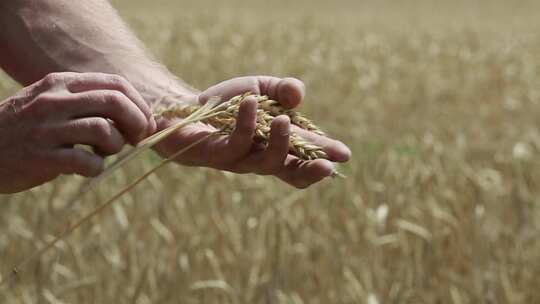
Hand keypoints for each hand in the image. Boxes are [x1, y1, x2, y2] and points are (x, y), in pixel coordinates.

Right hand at [0, 72, 155, 192]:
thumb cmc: (26, 128)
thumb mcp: (51, 102)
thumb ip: (86, 101)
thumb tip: (135, 114)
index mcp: (61, 83)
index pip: (116, 84)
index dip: (139, 104)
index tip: (145, 122)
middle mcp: (54, 101)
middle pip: (115, 103)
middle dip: (138, 122)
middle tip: (138, 138)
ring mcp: (47, 129)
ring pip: (104, 131)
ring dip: (116, 146)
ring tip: (103, 153)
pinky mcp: (42, 157)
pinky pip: (88, 163)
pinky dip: (97, 168)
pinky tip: (87, 169)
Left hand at [154, 76, 350, 187]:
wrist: (183, 109)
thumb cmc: (225, 104)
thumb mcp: (259, 88)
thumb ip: (282, 90)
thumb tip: (299, 95)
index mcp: (274, 146)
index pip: (303, 157)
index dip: (323, 158)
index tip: (344, 155)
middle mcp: (259, 158)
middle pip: (290, 172)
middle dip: (311, 170)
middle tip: (329, 165)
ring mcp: (238, 160)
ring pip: (266, 163)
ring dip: (280, 143)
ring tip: (284, 120)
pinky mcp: (216, 154)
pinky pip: (237, 142)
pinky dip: (246, 121)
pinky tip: (250, 102)